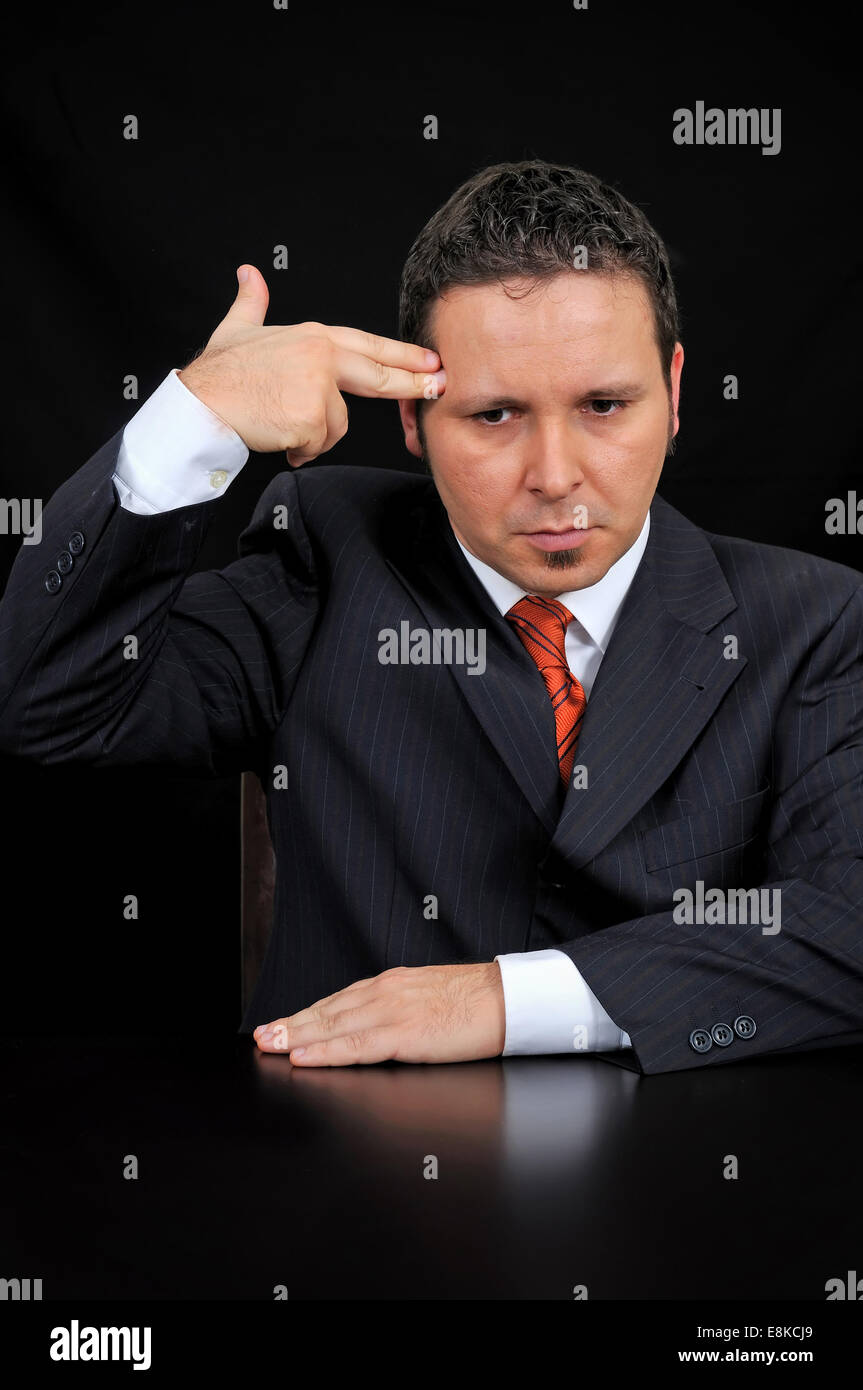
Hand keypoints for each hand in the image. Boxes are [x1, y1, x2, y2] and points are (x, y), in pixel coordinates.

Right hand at [177, 264, 444, 462]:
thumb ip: (252, 303)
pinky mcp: (312, 415)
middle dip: (412, 382)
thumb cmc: (217, 375)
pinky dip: (300, 450)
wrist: (199, 404)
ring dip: (313, 436)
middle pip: (377, 375)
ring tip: (281, 425)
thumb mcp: (237, 330)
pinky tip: (279, 438)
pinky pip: (319, 444)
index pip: (366, 345)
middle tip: (439, 387)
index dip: (400, 354)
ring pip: (338, 425)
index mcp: (312, 337)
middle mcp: (320, 355)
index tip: (428, 360)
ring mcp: (318, 384)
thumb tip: (249, 273)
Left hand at [253, 963, 505, 1064]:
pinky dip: (325, 1051)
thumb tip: (378, 1026)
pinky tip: (304, 1057)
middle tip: (261, 1037)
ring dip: (296, 1037)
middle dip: (290, 1026)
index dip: (305, 1015)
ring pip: (332, 1027)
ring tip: (269, 1046)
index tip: (279, 1025)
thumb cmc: (476, 1003)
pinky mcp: (403, 1034)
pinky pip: (355, 1045)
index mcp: (391, 985)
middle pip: (327, 1012)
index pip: (337, 1001)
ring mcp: (392, 1012)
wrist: (509, 999)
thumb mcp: (428, 997)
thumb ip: (400, 1009)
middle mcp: (385, 993)